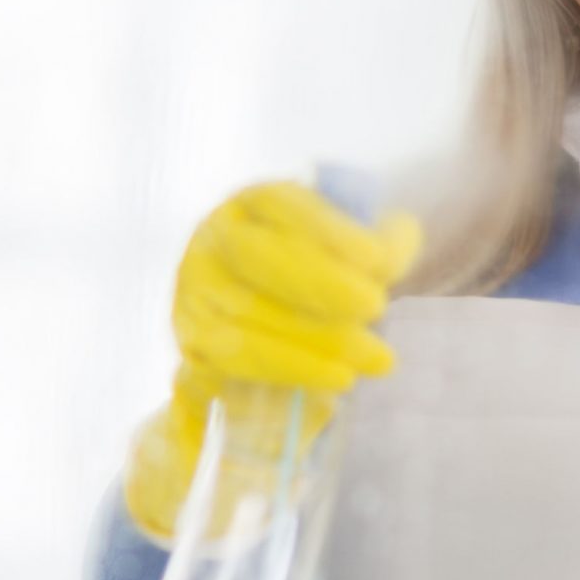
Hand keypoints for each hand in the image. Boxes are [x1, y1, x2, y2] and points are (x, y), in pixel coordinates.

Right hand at [125, 181, 420, 537]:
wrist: (286, 319)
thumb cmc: (331, 271)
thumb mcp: (364, 246)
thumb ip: (384, 245)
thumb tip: (385, 261)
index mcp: (255, 202)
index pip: (283, 204)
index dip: (329, 230)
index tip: (379, 260)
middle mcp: (215, 238)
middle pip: (256, 255)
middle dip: (320, 282)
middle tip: (377, 307)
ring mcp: (196, 289)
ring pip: (247, 313)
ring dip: (316, 339)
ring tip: (377, 357)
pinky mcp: (195, 341)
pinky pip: (234, 358)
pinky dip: (291, 369)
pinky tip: (340, 377)